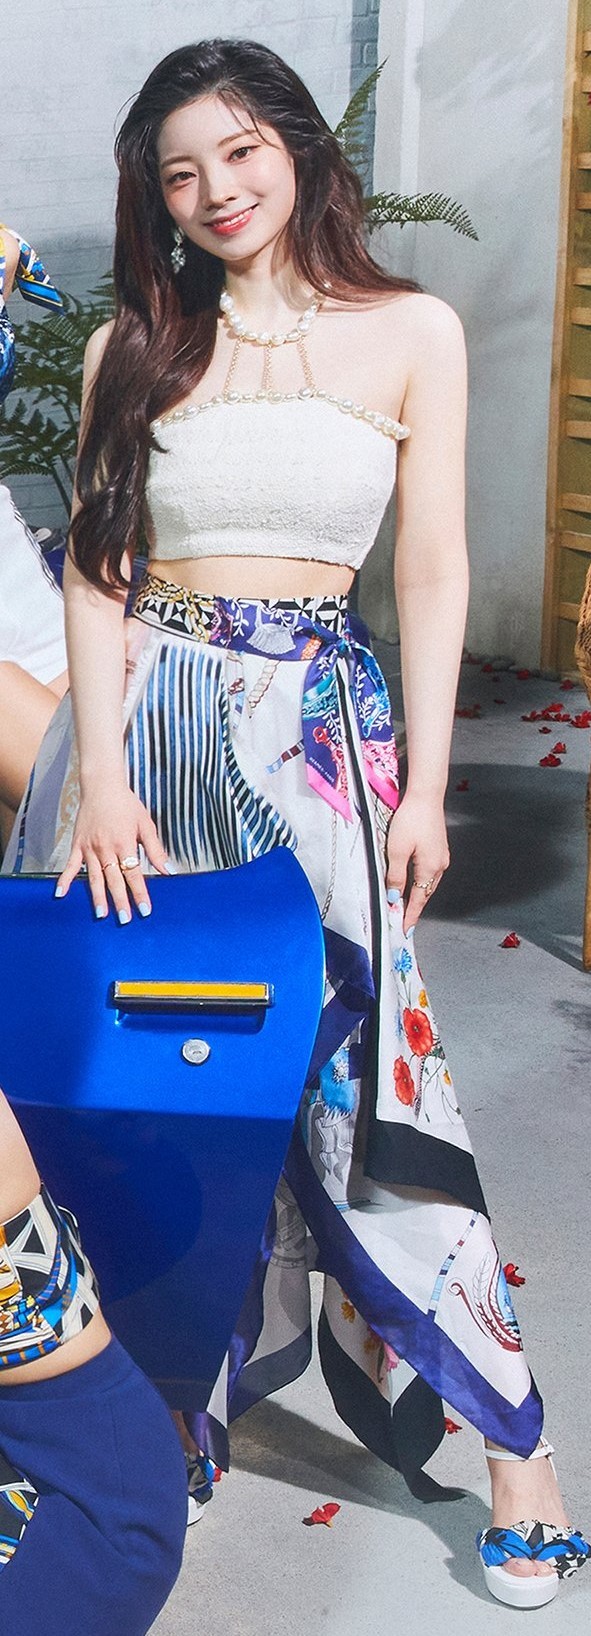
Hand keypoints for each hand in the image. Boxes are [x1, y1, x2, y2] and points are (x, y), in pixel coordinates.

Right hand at [55, 781, 171, 921]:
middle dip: (121, 901)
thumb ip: (156, 850)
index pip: (134, 874)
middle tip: (125, 919)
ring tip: (102, 914)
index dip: (140, 893)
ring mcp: (90, 848)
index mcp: (125, 843)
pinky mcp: (77, 845)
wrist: (102, 786)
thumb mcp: (146, 825)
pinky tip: (61, 894)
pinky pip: (70, 865)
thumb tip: (170, 871)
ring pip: (94, 877)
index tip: (145, 910)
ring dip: (98, 897)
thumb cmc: (127, 805)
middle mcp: (106, 848)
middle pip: (114, 879)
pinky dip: (65, 880)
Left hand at [386, 791, 448, 933]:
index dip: (410, 916)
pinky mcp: (438, 847)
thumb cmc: (411, 819)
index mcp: (430, 869)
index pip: (418, 900)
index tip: (405, 930)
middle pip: (426, 893)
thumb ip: (396, 876)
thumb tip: (395, 897)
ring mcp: (441, 855)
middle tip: (403, 921)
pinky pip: (429, 871)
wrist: (425, 795)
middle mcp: (440, 865)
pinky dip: (421, 881)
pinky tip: (413, 880)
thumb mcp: (397, 851)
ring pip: (428, 883)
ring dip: (417, 895)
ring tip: (406, 905)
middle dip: (414, 908)